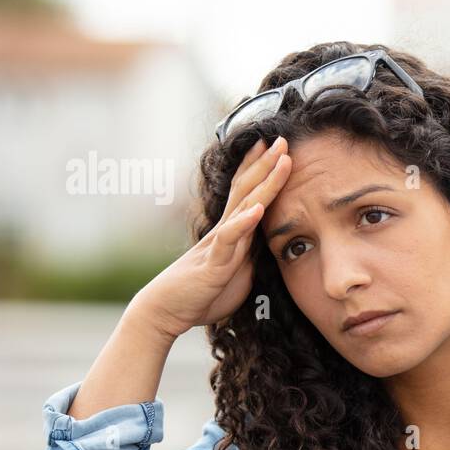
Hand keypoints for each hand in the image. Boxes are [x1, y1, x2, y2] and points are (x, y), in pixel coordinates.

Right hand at [130, 136, 291, 340]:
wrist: (167, 311)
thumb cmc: (202, 294)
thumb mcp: (237, 272)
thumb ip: (251, 255)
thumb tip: (268, 247)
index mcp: (230, 233)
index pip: (246, 193)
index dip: (260, 170)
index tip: (276, 148)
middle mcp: (224, 231)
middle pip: (247, 190)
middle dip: (266, 164)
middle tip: (281, 138)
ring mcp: (219, 245)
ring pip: (243, 206)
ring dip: (263, 182)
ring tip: (279, 160)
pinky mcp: (214, 264)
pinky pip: (229, 240)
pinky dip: (243, 224)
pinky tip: (258, 210)